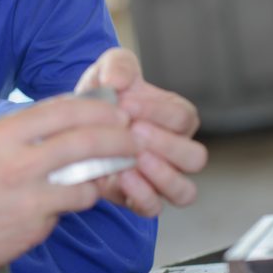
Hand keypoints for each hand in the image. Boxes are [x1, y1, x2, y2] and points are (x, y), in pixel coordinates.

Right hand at [0, 94, 136, 272]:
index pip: (61, 111)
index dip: (92, 107)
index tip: (109, 109)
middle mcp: (19, 165)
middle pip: (85, 142)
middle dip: (117, 137)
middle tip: (130, 137)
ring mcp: (30, 199)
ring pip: (87, 180)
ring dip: (106, 173)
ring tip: (116, 167)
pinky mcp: (35, 227)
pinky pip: (68, 209)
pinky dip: (77, 201)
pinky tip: (82, 195)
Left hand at [76, 47, 206, 216]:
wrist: (78, 121)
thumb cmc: (104, 95)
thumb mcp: (109, 68)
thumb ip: (118, 65)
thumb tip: (119, 80)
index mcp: (176, 117)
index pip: (184, 117)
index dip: (158, 112)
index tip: (126, 103)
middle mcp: (175, 151)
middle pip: (194, 158)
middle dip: (165, 145)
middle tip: (134, 132)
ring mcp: (160, 178)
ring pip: (183, 191)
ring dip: (161, 176)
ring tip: (133, 159)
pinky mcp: (138, 197)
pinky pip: (153, 207)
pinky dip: (140, 195)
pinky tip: (119, 176)